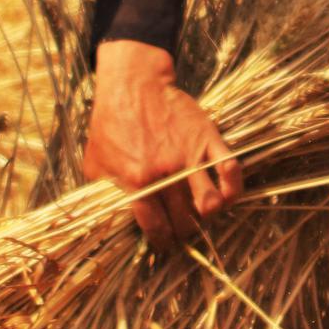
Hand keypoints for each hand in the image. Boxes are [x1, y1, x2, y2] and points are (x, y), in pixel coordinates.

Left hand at [81, 40, 241, 249]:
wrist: (132, 86)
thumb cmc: (110, 125)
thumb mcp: (95, 163)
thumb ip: (105, 194)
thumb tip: (114, 220)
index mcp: (136, 182)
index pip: (156, 228)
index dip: (161, 241)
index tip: (163, 242)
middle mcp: (165, 173)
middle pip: (184, 221)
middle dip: (183, 232)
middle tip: (181, 230)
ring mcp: (189, 156)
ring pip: (210, 203)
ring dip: (207, 216)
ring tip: (201, 214)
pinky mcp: (206, 139)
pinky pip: (230, 170)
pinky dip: (234, 188)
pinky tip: (226, 195)